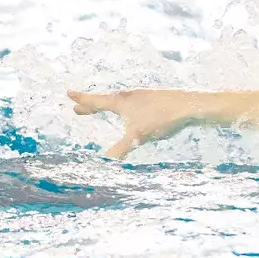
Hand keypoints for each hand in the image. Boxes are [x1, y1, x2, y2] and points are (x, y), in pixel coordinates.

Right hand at [68, 89, 197, 158]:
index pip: (96, 101)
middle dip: (91, 105)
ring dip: (108, 106)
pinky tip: (132, 113)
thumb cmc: (161, 118)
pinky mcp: (155, 101)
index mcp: (120, 102)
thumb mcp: (137, 137)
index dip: (82, 100)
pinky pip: (132, 104)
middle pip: (105, 101)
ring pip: (120, 102)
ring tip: (104, 108)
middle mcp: (129, 97)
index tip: (68, 93)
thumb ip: (119, 150)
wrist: (189, 105)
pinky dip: (123, 108)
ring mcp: (143, 97)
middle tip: (78, 107)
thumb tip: (102, 164)